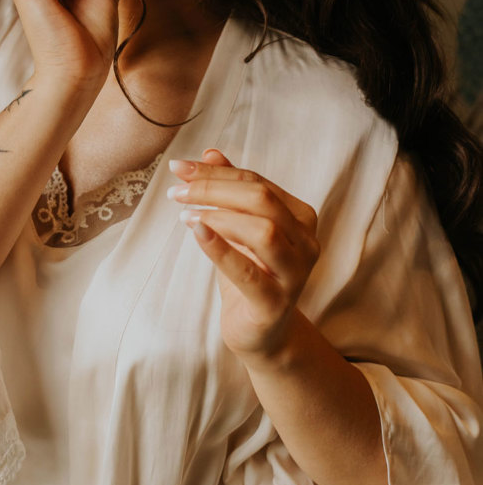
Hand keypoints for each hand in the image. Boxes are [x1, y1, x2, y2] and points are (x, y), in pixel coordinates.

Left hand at [168, 148, 319, 364]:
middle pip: (261, 200)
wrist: (259, 332)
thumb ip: (229, 191)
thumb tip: (209, 153)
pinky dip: (220, 248)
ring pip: (262, 230)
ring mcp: (296, 274)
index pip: (257, 182)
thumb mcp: (237, 228)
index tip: (178, 167)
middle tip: (176, 191)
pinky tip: (196, 232)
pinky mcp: (276, 303)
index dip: (216, 173)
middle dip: (214, 190)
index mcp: (300, 217)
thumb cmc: (249, 273)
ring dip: (218, 216)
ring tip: (184, 215)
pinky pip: (248, 272)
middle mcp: (307, 242)